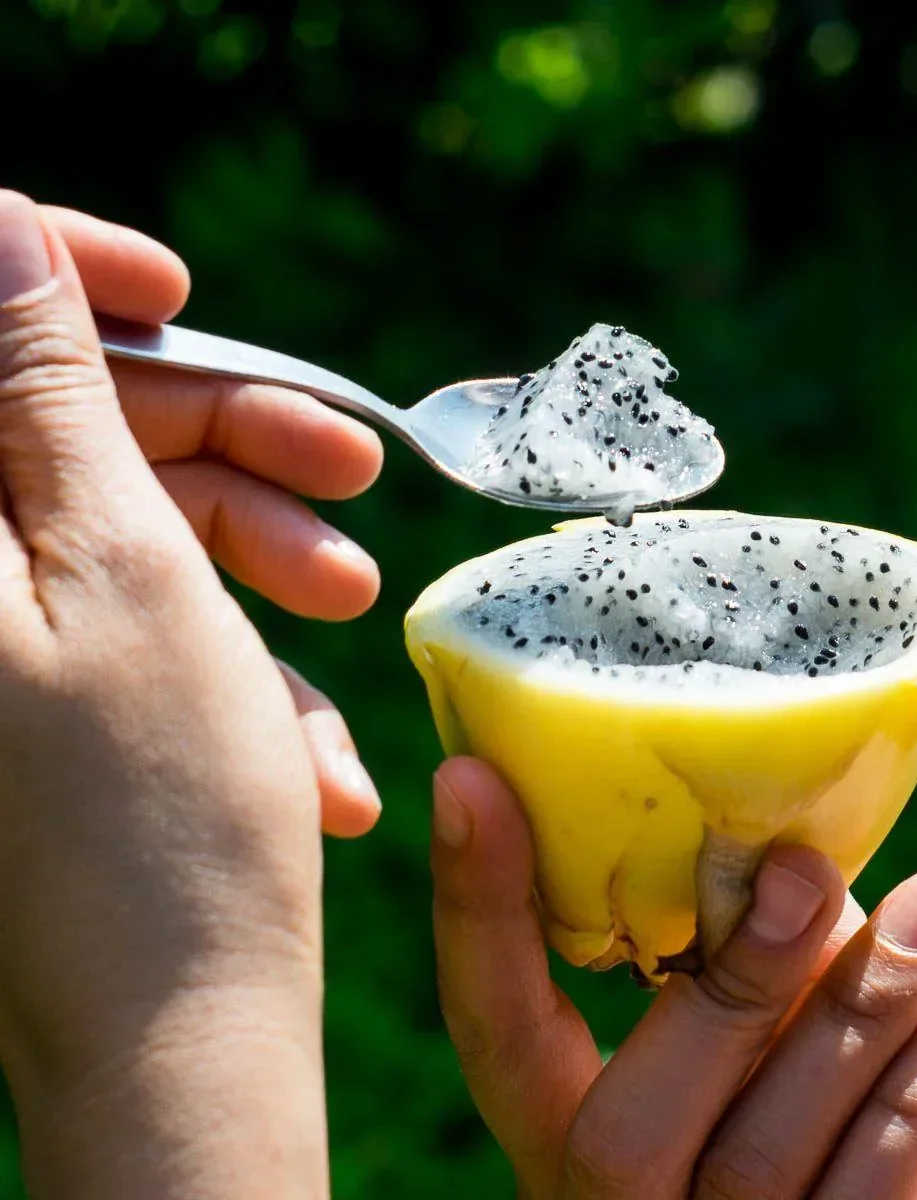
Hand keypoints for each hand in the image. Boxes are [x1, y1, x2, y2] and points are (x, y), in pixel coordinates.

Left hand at [40, 203, 386, 837]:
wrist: (180, 1041)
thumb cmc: (162, 818)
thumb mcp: (133, 574)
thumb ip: (58, 397)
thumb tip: (3, 233)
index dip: (63, 281)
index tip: (179, 278)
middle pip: (66, 436)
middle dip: (222, 443)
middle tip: (354, 471)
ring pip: (125, 533)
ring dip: (254, 566)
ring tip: (354, 617)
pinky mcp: (52, 704)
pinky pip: (143, 631)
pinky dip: (234, 662)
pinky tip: (311, 742)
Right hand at [430, 758, 916, 1198]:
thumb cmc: (845, 1099)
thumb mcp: (779, 1021)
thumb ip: (746, 946)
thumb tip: (761, 833)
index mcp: (572, 1131)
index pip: (494, 1026)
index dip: (476, 908)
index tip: (470, 779)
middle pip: (619, 1131)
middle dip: (725, 985)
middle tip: (800, 867)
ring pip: (756, 1164)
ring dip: (853, 1016)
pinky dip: (912, 1101)